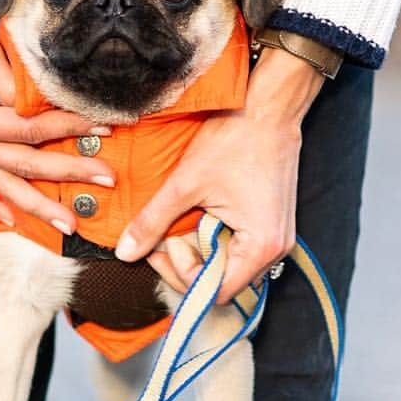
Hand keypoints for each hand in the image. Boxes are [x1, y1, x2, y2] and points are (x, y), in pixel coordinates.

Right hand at [0, 0, 115, 233]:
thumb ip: (13, 85)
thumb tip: (43, 109)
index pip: (29, 131)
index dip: (69, 129)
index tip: (103, 126)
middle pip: (25, 165)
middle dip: (69, 173)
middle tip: (107, 178)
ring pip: (5, 184)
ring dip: (38, 205)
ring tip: (69, 223)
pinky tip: (10, 219)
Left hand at [116, 48, 324, 303]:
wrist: (269, 107)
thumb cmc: (234, 140)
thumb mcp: (185, 183)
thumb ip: (152, 221)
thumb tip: (125, 253)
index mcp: (259, 247)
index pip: (215, 292)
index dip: (182, 274)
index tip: (165, 243)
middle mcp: (275, 251)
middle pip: (222, 283)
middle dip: (187, 263)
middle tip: (164, 235)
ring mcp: (276, 238)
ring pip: (228, 265)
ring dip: (200, 251)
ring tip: (183, 221)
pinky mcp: (270, 225)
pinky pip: (238, 247)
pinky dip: (214, 238)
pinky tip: (201, 215)